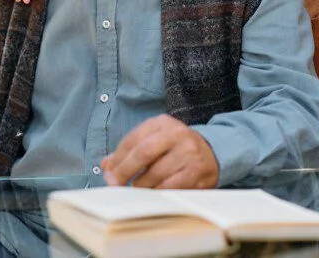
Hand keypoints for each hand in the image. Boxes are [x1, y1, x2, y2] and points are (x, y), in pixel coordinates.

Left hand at [101, 115, 218, 188]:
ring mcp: (188, 152)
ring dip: (140, 186)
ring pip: (155, 174)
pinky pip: (170, 187)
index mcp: (162, 122)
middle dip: (125, 172)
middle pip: (143, 153)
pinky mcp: (197, 171)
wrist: (212, 153)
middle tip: (115, 184)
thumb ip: (130, 151)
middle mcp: (176, 133)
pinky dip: (157, 193)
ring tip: (135, 189)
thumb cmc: (175, 148)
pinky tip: (152, 194)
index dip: (117, 158)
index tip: (109, 172)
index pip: (132, 139)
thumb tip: (106, 166)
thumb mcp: (154, 141)